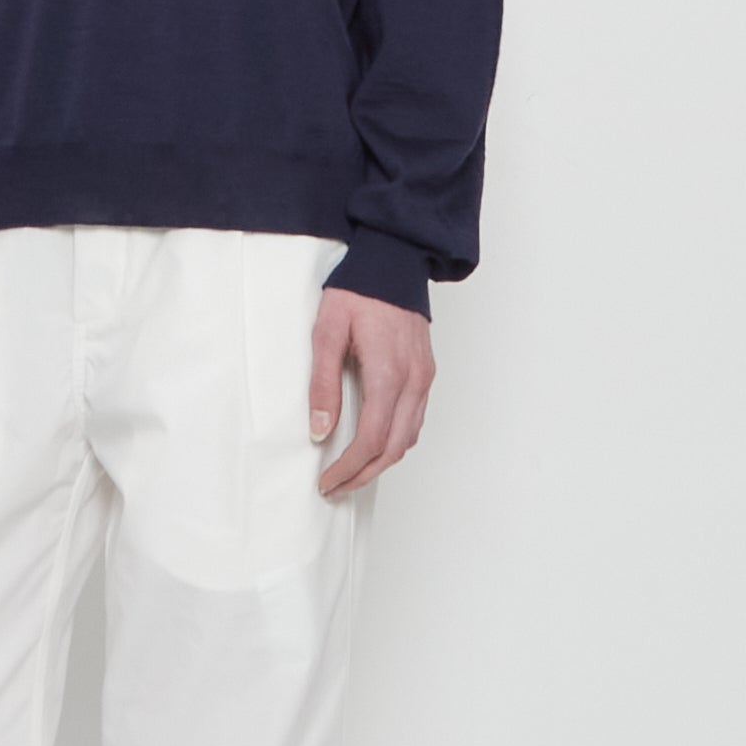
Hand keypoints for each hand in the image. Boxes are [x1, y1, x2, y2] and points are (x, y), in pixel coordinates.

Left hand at [310, 285, 433, 496]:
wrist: (393, 260)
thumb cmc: (357, 292)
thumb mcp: (327, 333)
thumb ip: (323, 384)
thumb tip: (319, 431)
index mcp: (388, 373)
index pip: (372, 438)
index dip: (348, 467)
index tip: (326, 481)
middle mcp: (413, 380)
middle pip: (394, 448)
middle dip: (364, 474)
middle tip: (335, 486)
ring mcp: (424, 376)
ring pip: (409, 438)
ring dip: (381, 461)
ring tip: (351, 471)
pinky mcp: (426, 371)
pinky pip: (416, 419)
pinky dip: (396, 441)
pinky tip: (375, 442)